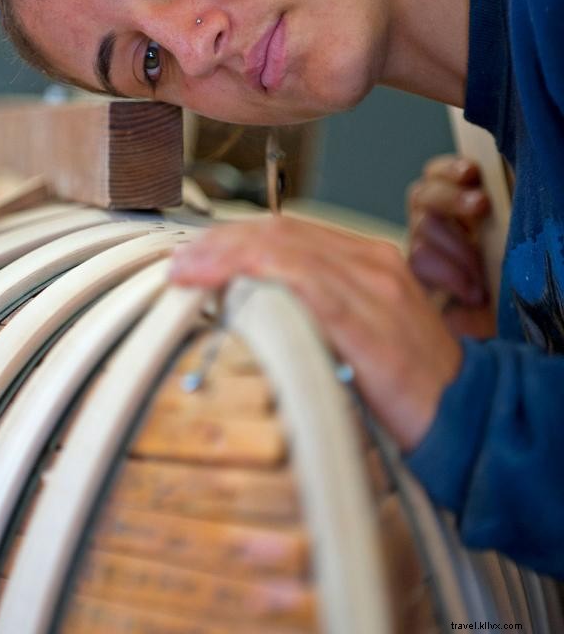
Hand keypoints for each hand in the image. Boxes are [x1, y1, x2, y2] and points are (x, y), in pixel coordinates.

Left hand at [169, 216, 461, 451]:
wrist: (466, 414)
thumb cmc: (404, 382)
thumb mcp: (355, 332)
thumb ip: (311, 310)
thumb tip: (248, 306)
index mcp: (367, 260)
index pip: (289, 231)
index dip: (236, 237)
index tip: (197, 254)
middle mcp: (370, 261)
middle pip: (280, 232)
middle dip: (222, 241)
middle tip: (180, 261)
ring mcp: (372, 285)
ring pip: (285, 249)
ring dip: (226, 255)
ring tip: (186, 271)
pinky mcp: (368, 318)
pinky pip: (303, 282)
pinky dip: (255, 274)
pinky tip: (221, 283)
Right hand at [406, 156, 495, 338]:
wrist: (503, 327)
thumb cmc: (514, 280)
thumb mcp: (508, 239)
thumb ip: (494, 210)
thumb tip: (482, 182)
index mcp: (457, 205)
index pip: (438, 174)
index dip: (449, 169)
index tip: (471, 172)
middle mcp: (434, 222)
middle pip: (423, 195)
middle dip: (451, 198)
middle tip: (481, 206)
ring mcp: (421, 249)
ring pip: (421, 229)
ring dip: (456, 245)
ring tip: (485, 269)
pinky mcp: (415, 279)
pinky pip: (420, 265)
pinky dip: (449, 274)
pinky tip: (472, 292)